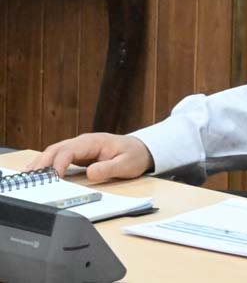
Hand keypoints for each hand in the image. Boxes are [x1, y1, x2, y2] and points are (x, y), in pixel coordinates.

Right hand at [26, 133, 153, 181]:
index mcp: (94, 142)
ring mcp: (80, 147)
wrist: (141, 149)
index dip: (59, 164)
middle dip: (43, 163)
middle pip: (57, 149)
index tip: (53, 179)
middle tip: (31, 179)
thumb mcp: (126, 164)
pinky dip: (47, 164)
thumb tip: (90, 173)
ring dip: (42, 163)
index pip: (69, 151)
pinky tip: (38, 173)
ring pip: (55, 152)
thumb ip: (109, 169)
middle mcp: (83, 142)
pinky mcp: (78, 154)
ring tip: (29, 178)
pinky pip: (59, 157)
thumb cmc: (134, 156)